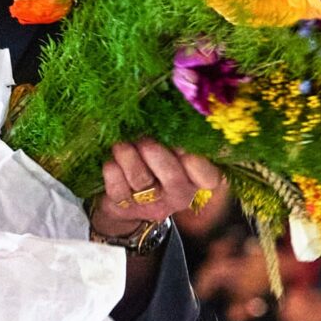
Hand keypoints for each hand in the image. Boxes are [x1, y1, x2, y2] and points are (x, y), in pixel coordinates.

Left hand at [91, 139, 225, 243]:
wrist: (125, 201)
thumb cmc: (156, 167)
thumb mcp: (173, 156)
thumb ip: (177, 141)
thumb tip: (170, 111)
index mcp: (195, 180)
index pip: (209, 177)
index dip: (199, 164)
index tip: (184, 149)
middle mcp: (178, 195)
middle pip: (172, 176)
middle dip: (155, 152)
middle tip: (143, 139)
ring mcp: (151, 205)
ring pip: (141, 180)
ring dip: (128, 156)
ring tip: (121, 144)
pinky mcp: (125, 208)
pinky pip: (117, 188)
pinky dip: (112, 170)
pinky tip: (111, 162)